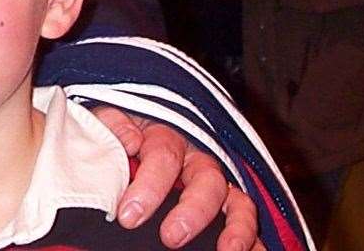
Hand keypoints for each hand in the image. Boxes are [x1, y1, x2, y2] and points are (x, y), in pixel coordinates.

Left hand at [92, 107, 257, 250]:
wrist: (134, 138)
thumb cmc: (118, 139)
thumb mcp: (108, 124)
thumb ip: (113, 126)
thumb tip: (132, 140)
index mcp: (165, 138)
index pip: (164, 156)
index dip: (149, 185)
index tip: (128, 215)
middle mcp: (197, 161)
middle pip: (207, 180)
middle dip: (193, 210)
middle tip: (171, 238)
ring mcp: (217, 187)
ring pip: (238, 202)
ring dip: (238, 228)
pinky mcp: (229, 209)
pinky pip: (248, 224)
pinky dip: (255, 242)